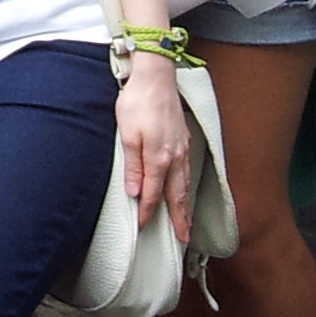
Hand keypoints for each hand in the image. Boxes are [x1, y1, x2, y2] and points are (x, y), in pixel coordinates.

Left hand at [115, 50, 193, 235]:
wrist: (156, 76)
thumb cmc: (137, 102)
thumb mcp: (127, 135)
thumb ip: (133, 166)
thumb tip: (136, 194)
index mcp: (159, 159)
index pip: (154, 194)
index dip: (149, 213)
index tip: (144, 228)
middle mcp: (175, 157)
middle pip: (177, 196)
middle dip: (179, 219)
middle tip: (183, 240)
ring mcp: (182, 149)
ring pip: (185, 185)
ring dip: (186, 206)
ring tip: (187, 223)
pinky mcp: (184, 140)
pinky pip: (188, 172)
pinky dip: (188, 187)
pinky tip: (185, 190)